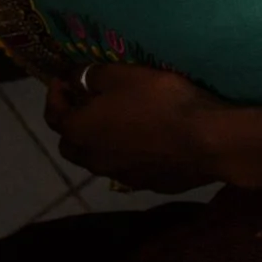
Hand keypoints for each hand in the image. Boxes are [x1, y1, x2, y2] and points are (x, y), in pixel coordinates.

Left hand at [43, 65, 229, 193]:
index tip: (64, 79)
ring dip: (99, 142)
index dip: (55, 94)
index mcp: (79, 132)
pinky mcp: (151, 185)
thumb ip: (91, 76)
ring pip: (98, 160)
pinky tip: (145, 142)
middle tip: (86, 104)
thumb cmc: (159, 101)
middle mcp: (93, 160)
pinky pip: (129, 168)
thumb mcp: (121, 75)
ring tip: (115, 124)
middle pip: (70, 144)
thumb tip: (75, 77)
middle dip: (72, 124)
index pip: (52, 115)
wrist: (210, 140)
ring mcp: (122, 176)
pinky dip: (127, 155)